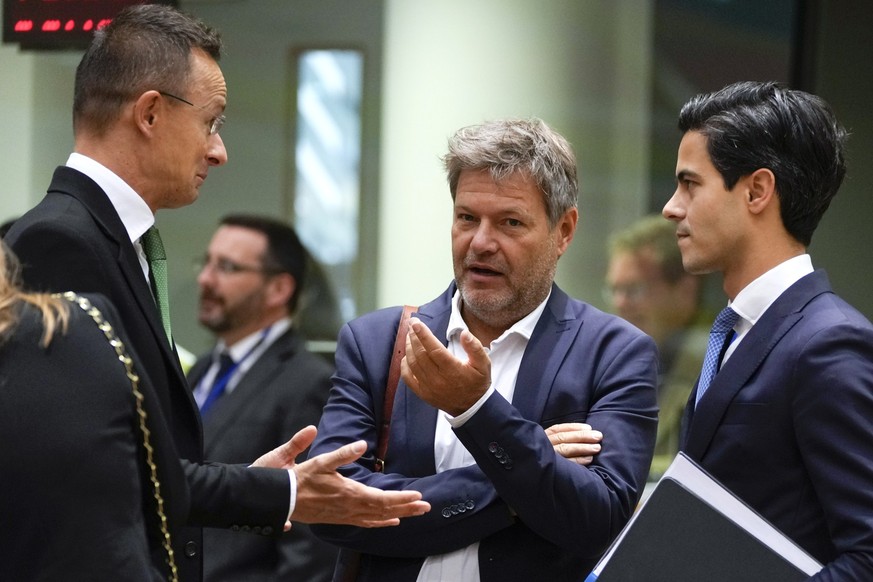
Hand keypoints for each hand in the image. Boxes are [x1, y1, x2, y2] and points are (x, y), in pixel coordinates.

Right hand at [253, 426, 430, 528]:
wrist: (280, 499)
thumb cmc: (298, 478)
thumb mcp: (320, 461)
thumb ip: (343, 453)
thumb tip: (361, 444)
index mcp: (349, 492)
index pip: (382, 497)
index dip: (401, 498)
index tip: (418, 496)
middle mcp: (350, 507)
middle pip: (384, 509)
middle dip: (407, 508)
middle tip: (427, 507)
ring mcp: (344, 514)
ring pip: (377, 517)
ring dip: (397, 515)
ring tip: (415, 514)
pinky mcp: (339, 517)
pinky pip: (364, 522)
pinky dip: (380, 522)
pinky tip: (389, 522)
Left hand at [401, 317, 490, 415]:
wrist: (473, 408)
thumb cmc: (477, 383)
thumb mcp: (483, 364)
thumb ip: (474, 347)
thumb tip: (464, 333)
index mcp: (453, 370)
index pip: (434, 348)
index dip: (423, 334)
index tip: (416, 323)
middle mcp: (438, 379)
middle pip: (420, 354)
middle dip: (414, 336)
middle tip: (412, 324)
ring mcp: (429, 387)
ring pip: (413, 364)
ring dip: (409, 347)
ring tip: (410, 336)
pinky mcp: (423, 394)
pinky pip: (408, 378)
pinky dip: (404, 365)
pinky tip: (407, 355)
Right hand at [546, 423, 602, 465]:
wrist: (529, 482)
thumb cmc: (547, 458)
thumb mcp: (549, 445)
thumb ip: (561, 439)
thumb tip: (584, 433)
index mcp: (543, 437)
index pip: (559, 429)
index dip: (575, 427)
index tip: (589, 427)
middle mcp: (544, 446)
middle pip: (564, 438)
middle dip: (582, 436)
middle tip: (598, 436)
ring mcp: (547, 457)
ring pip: (565, 449)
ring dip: (582, 447)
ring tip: (597, 448)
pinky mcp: (551, 470)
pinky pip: (566, 464)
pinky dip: (578, 460)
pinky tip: (589, 459)